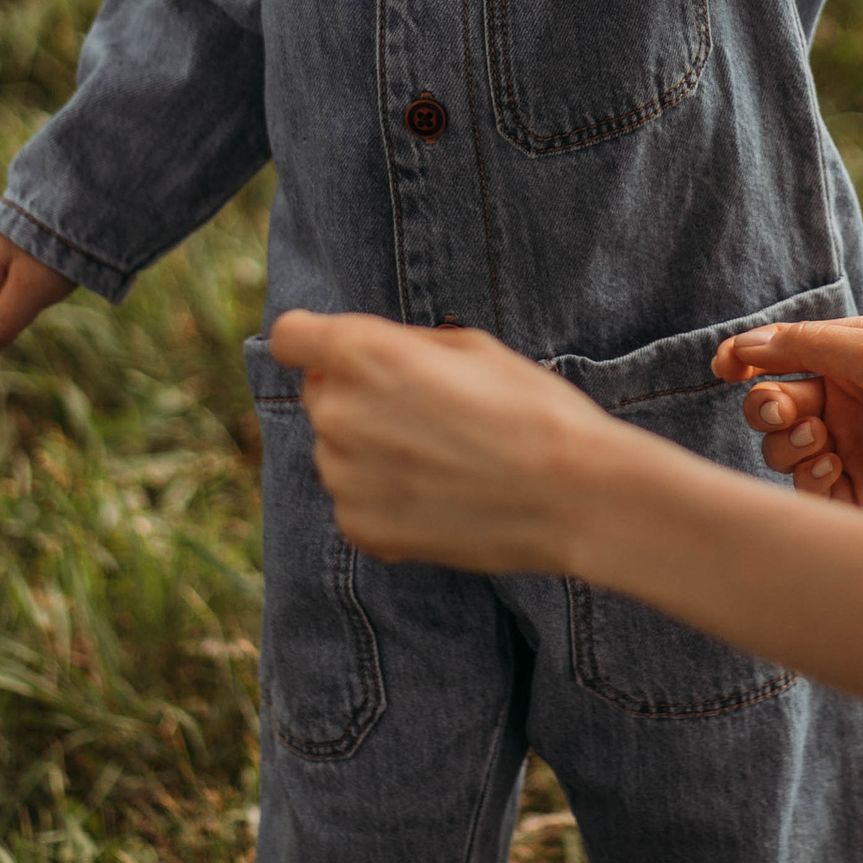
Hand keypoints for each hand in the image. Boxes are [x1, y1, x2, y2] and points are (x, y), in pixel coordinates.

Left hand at [269, 308, 628, 571]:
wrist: (572, 495)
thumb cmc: (530, 408)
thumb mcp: (471, 346)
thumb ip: (401, 344)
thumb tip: (368, 354)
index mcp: (363, 353)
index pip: (290, 336)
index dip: (314, 342)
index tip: (338, 354)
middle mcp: (339, 412)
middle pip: (321, 394)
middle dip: (358, 396)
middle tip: (426, 413)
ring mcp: (344, 475)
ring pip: (336, 449)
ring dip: (370, 450)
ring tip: (441, 459)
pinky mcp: (359, 526)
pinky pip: (354, 500)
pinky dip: (384, 498)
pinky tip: (439, 496)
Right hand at [715, 314, 862, 520]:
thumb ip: (806, 345)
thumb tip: (742, 346)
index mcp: (857, 363)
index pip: (784, 359)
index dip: (748, 361)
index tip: (725, 368)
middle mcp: (853, 411)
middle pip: (775, 407)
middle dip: (767, 405)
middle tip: (787, 410)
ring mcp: (858, 459)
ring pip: (783, 453)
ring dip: (787, 444)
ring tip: (823, 443)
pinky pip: (808, 496)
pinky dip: (805, 480)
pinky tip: (830, 469)